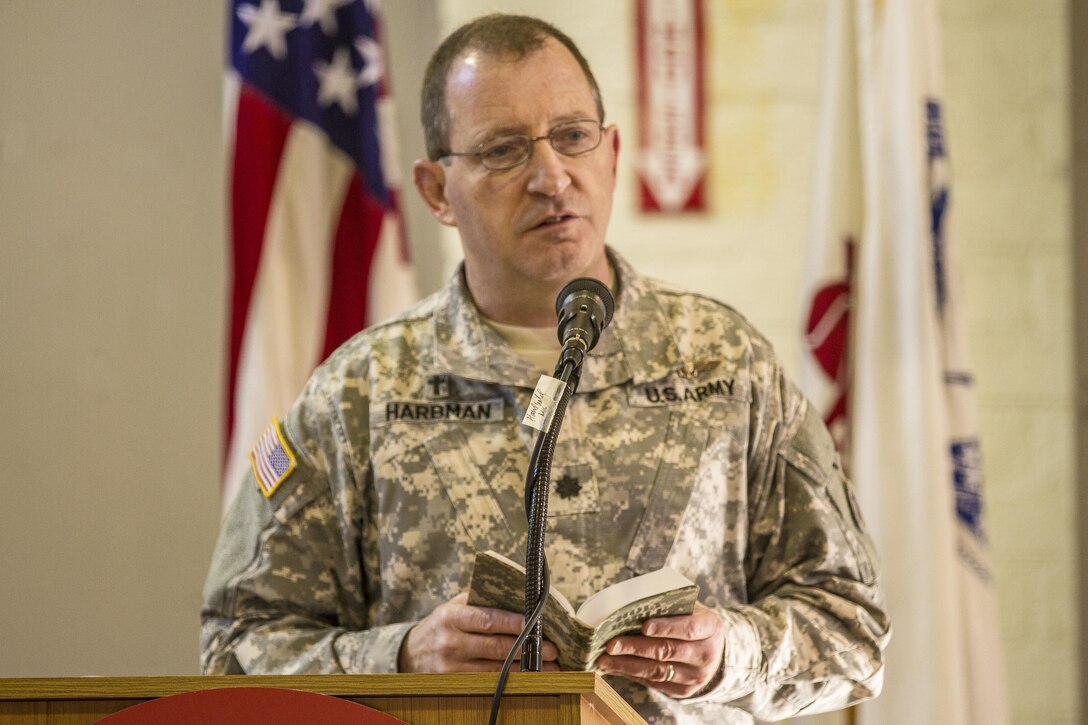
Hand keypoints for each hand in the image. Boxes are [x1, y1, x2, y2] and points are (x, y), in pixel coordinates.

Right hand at [398, 593, 559, 672]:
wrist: (409, 653)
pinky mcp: (454, 684)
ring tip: (549, 667)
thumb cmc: (441, 625)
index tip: (535, 623)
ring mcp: (451, 666)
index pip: (487, 619)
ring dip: (525, 668)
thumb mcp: (453, 607)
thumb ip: (480, 602)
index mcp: (451, 617)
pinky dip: (510, 680)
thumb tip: (517, 599)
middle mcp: (450, 642)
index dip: (513, 622)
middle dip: (527, 648)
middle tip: (553, 649)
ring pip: (495, 668)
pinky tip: (528, 678)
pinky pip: (487, 682)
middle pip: (495, 646)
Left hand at [595, 602, 724, 697]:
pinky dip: (633, 675)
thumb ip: (669, 606)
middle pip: (667, 651)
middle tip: (612, 644)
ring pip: (657, 671)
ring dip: (628, 665)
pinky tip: (616, 667)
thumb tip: (631, 605)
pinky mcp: (683, 690)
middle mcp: (706, 654)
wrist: (713, 650)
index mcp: (710, 627)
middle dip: (636, 647)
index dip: (666, 628)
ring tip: (605, 659)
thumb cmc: (693, 621)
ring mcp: (696, 676)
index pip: (688, 628)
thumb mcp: (690, 608)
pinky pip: (654, 683)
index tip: (644, 626)